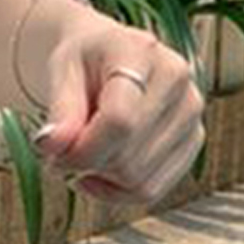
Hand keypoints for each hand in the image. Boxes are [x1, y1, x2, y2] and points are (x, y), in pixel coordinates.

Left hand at [31, 17, 207, 206]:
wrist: (106, 53)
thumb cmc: (84, 58)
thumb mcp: (61, 70)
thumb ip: (60, 110)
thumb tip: (51, 146)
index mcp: (141, 52)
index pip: (120, 120)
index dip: (82, 149)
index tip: (50, 152)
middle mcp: (177, 82)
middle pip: (130, 157)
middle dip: (86, 165)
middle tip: (59, 154)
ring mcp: (191, 114)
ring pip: (141, 181)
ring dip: (101, 180)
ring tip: (80, 156)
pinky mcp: (193, 141)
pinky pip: (154, 189)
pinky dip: (118, 192)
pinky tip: (98, 173)